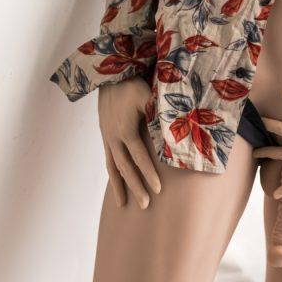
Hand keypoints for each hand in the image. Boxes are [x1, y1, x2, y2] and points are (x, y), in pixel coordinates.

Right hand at [97, 76, 161, 209]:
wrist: (109, 76)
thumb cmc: (132, 84)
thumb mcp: (146, 95)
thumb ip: (157, 112)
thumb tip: (177, 126)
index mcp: (126, 130)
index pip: (139, 157)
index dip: (149, 173)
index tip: (159, 189)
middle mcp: (113, 138)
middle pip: (125, 168)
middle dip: (136, 186)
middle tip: (147, 205)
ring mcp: (107, 138)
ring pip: (113, 167)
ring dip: (120, 186)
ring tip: (123, 205)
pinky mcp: (104, 135)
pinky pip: (108, 159)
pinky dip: (112, 173)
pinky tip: (116, 182)